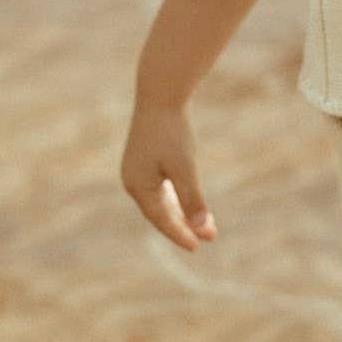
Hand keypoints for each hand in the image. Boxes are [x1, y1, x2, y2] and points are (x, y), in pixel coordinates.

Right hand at [120, 101, 218, 249]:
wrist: (160, 94)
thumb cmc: (171, 131)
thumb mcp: (185, 167)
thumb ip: (192, 198)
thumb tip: (201, 229)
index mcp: (138, 187)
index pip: (161, 220)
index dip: (180, 235)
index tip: (198, 246)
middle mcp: (134, 181)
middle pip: (160, 213)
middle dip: (184, 225)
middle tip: (207, 236)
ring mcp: (137, 170)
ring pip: (160, 201)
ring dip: (181, 212)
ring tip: (202, 224)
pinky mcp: (144, 159)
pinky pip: (160, 187)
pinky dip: (175, 197)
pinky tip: (186, 201)